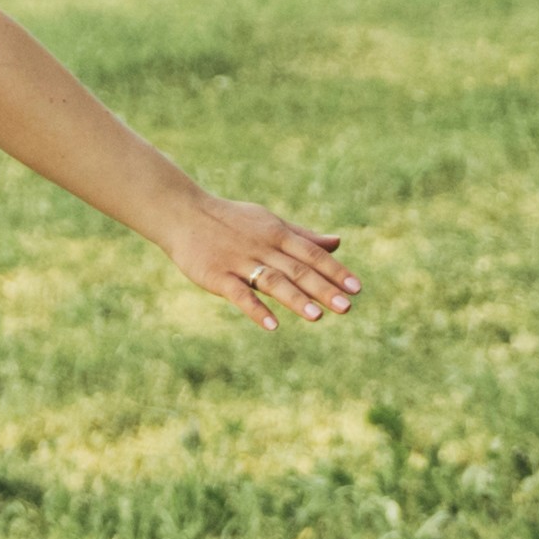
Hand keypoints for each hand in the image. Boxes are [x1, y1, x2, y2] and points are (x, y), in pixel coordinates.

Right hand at [156, 194, 354, 327]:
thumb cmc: (229, 220)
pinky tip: (272, 325)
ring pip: (271, 281)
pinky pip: (239, 294)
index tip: (356, 289)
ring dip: (295, 299)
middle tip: (347, 308)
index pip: (311, 254)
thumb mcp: (268, 222)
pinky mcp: (216, 275)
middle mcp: (261, 247)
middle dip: (323, 289)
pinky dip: (255, 309)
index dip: (335, 271)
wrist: (181, 213)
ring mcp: (238, 261)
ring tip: (317, 317)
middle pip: (296, 270)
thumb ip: (302, 236)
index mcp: (276, 233)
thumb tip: (337, 242)